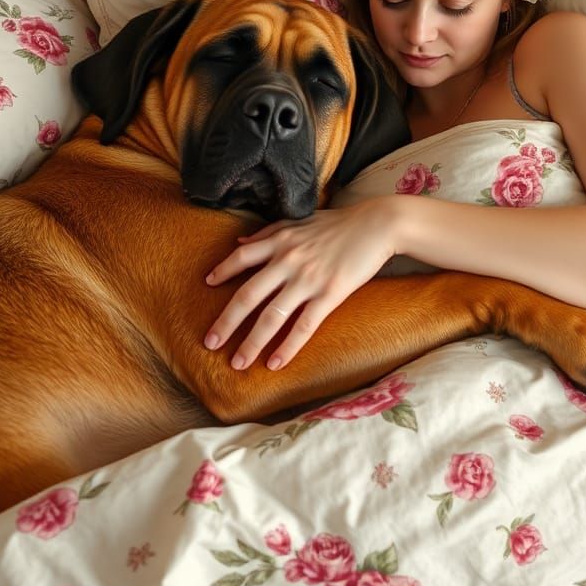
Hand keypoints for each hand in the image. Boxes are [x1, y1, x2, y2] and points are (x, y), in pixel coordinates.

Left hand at [203, 199, 396, 370]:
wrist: (378, 225)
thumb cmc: (339, 224)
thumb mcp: (300, 221)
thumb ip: (269, 232)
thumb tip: (239, 243)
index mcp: (280, 240)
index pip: (242, 258)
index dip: (223, 271)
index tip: (207, 285)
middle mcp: (288, 260)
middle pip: (248, 295)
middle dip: (226, 322)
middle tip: (209, 343)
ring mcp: (308, 279)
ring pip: (272, 316)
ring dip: (252, 343)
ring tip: (237, 363)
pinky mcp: (330, 294)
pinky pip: (303, 326)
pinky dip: (287, 347)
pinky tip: (275, 364)